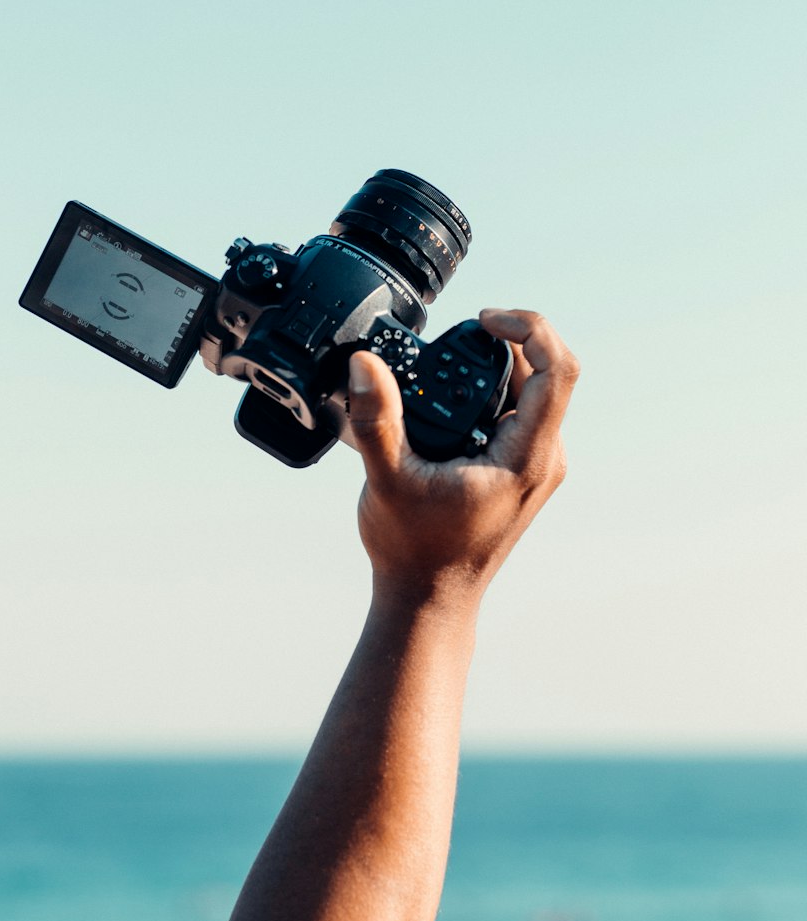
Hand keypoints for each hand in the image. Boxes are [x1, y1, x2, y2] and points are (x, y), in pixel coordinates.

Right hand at [347, 309, 578, 601]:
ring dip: (487, 371)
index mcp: (526, 458)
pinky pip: (513, 416)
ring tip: (439, 375)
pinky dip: (482, 397)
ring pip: (527, 394)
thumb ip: (375, 421)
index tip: (482, 320)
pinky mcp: (518, 471)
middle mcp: (541, 458)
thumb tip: (363, 364)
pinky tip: (443, 405)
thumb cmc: (414, 551)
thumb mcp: (387, 481)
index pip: (557, 371)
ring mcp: (532, 466)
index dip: (529, 328)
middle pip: (542, 374)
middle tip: (448, 344)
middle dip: (497, 346)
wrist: (428, 600)